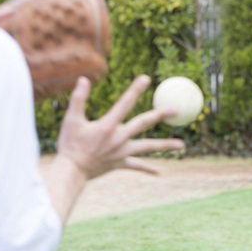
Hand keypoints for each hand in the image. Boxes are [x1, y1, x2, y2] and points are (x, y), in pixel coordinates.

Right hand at [56, 74, 183, 179]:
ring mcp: (121, 152)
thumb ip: (78, 99)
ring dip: (165, 145)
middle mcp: (119, 138)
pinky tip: (159, 171)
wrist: (72, 172)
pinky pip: (136, 165)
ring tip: (181, 145)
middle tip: (176, 109)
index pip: (125, 103)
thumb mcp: (71, 119)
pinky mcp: (120, 163)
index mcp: (108, 125)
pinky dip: (147, 168)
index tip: (146, 78)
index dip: (136, 90)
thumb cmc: (70, 144)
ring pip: (147, 147)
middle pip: (144, 123)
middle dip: (160, 115)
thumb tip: (84, 79)